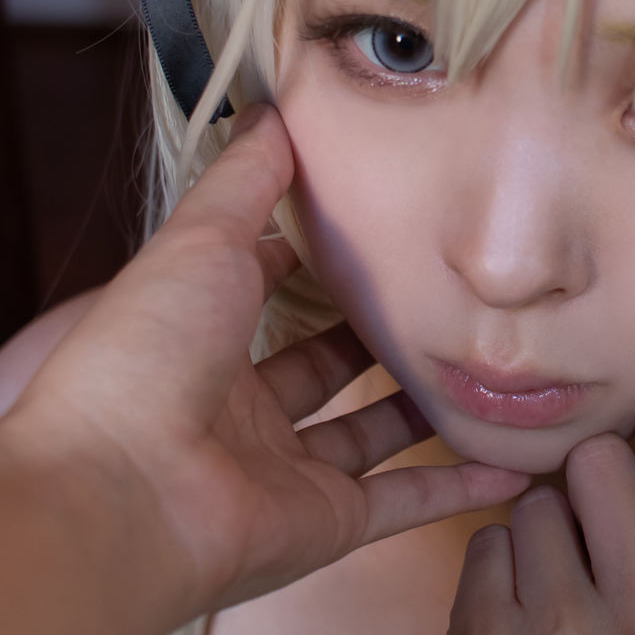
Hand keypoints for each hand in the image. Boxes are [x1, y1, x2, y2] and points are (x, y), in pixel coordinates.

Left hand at [0, 105, 530, 621]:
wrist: (123, 493)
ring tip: (487, 363)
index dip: (312, 260)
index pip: (265, 291)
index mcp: (199, 337)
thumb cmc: (145, 357)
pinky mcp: (324, 523)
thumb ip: (246, 181)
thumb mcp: (198, 240)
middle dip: (378, 332)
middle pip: (323, 365)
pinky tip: (512, 466)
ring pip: (370, 431)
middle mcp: (239, 407)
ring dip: (424, 405)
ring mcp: (283, 470)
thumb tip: (275, 111)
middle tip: (447, 294)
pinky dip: (455, 487)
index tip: (377, 225)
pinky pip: (401, 500)